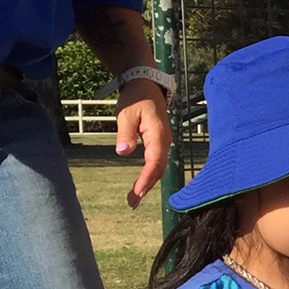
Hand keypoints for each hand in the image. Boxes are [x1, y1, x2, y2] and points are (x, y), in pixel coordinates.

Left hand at [114, 78, 170, 208]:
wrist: (146, 86)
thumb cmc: (135, 98)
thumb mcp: (126, 113)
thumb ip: (125, 133)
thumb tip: (123, 152)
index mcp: (158, 134)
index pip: (154, 162)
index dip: (146, 178)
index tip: (136, 192)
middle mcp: (165, 141)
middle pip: (158, 169)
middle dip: (146, 187)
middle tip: (132, 203)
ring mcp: (163, 143)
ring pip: (158, 167)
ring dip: (147, 183)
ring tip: (134, 198)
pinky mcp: (159, 143)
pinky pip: (156, 162)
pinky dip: (149, 175)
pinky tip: (141, 184)